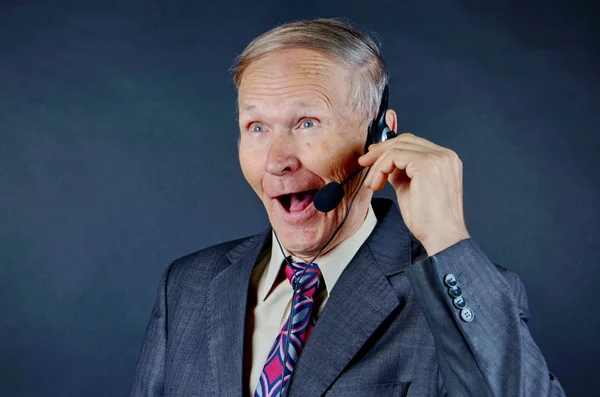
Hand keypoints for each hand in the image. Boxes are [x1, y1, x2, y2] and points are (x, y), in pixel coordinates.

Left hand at [358, 133, 469, 255]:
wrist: (442, 236)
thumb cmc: (429, 220)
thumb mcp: (410, 189)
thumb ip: (400, 173)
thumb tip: (384, 164)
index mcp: (445, 160)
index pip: (413, 143)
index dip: (389, 148)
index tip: (372, 158)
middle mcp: (445, 155)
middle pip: (405, 140)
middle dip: (380, 151)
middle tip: (364, 162)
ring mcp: (437, 158)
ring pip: (397, 148)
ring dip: (378, 165)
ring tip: (372, 183)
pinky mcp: (426, 164)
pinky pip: (394, 156)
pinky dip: (380, 169)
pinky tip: (377, 184)